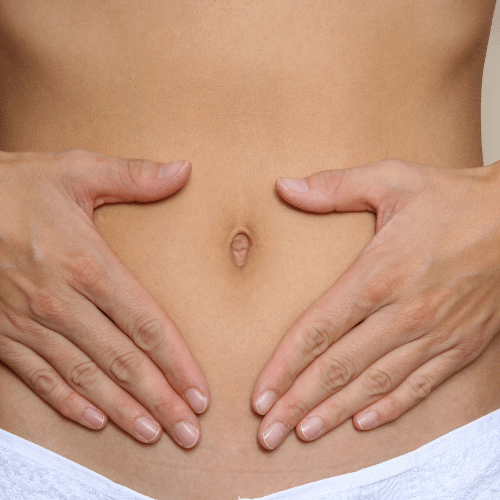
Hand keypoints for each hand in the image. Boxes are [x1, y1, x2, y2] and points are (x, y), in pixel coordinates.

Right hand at [0, 149, 208, 447]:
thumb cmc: (15, 185)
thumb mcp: (75, 171)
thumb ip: (133, 176)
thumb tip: (184, 170)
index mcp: (86, 264)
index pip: (145, 324)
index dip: (176, 361)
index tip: (200, 391)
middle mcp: (60, 302)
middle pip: (122, 361)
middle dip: (160, 399)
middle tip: (189, 431)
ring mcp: (28, 323)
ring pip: (85, 378)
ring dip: (122, 410)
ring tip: (154, 433)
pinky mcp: (2, 334)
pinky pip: (40, 377)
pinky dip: (68, 402)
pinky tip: (95, 419)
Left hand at [252, 158, 499, 449]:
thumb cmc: (451, 199)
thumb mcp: (390, 180)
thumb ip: (334, 188)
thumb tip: (283, 186)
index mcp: (379, 274)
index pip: (319, 329)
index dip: (285, 365)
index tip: (260, 393)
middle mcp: (403, 313)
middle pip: (338, 368)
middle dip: (298, 403)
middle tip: (267, 433)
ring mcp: (434, 334)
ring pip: (374, 385)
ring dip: (335, 414)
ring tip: (302, 434)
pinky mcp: (459, 345)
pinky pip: (418, 386)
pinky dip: (389, 408)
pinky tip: (362, 424)